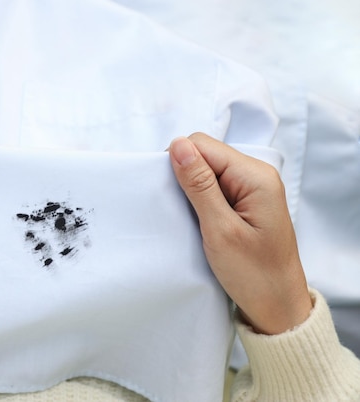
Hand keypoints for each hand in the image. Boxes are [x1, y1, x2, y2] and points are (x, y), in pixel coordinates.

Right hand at [169, 133, 311, 334]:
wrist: (277, 307)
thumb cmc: (253, 274)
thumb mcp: (219, 229)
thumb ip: (198, 185)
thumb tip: (177, 145)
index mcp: (255, 176)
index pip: (202, 145)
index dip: (179, 164)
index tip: (173, 197)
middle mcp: (256, 174)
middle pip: (204, 154)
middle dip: (186, 177)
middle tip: (186, 213)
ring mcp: (251, 188)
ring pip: (206, 171)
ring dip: (192, 191)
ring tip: (194, 221)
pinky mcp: (245, 202)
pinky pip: (214, 187)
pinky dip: (201, 201)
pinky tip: (200, 221)